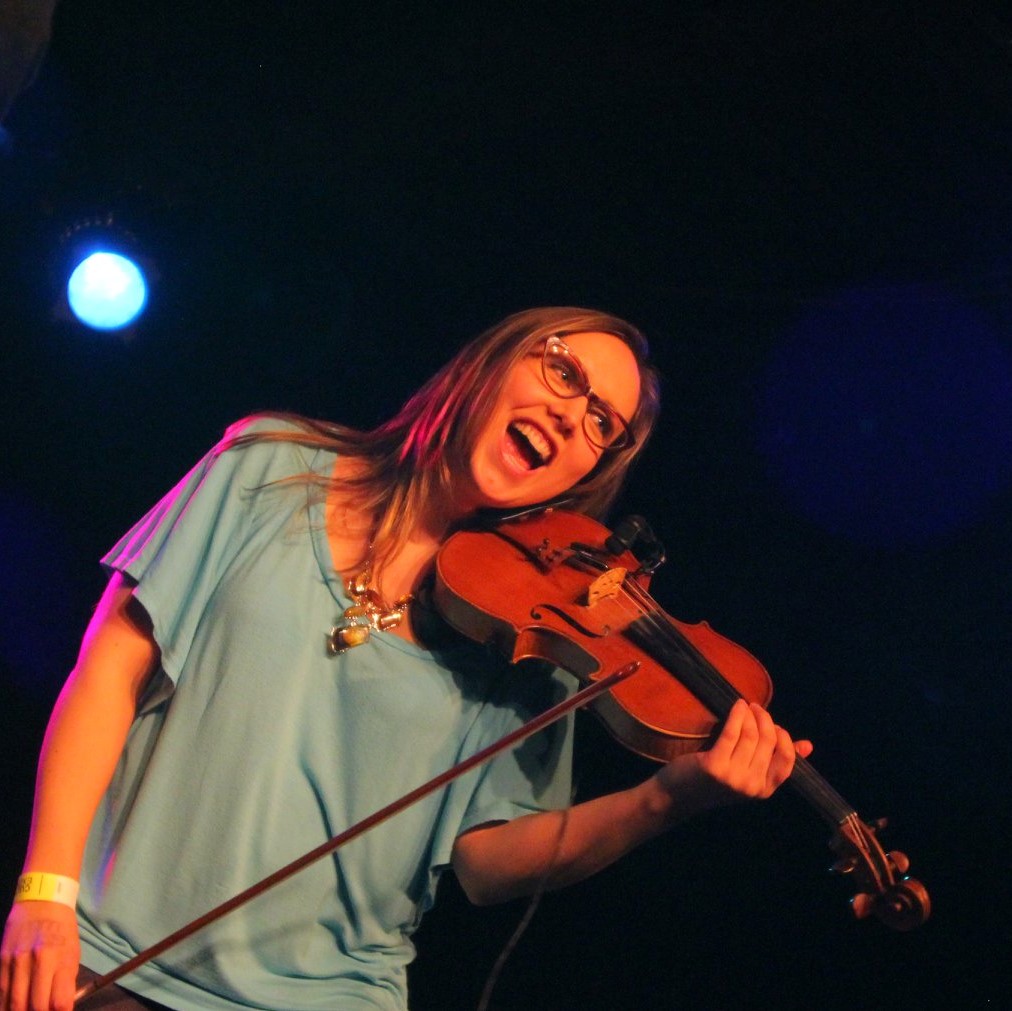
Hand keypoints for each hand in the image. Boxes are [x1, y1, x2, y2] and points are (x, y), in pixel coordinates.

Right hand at [0, 901, 79, 1010]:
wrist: (41, 900)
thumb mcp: (73, 952)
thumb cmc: (62, 928)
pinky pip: (1, 991)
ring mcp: (16, 961)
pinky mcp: (1, 960)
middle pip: (34, 1006)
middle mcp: (38, 961)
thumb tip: (61, 1009)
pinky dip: (5, 1004)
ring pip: (13, 1003)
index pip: (60, 1001)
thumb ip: (66, 982)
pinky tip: (11, 1008)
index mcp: (61, 958)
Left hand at [657, 699, 812, 807]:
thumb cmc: (713, 783)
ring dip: (750, 714)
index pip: (787, 761)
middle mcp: (751, 786)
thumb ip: (774, 761)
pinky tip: (737, 706)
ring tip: (746, 706)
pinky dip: (737, 715)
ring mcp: (734, 777)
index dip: (784, 738)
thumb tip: (808, 745)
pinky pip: (732, 733)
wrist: (676, 796)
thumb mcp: (747, 775)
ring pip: (751, 735)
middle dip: (765, 719)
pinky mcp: (715, 766)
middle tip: (756, 708)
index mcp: (764, 791)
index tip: (774, 725)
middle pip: (769, 742)